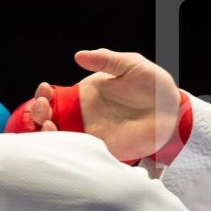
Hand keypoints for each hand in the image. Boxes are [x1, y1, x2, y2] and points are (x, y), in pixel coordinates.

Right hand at [24, 48, 181, 162]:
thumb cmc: (152, 84)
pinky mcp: (105, 149)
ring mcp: (93, 134)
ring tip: (49, 124)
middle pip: (50, 119)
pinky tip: (65, 140)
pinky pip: (81, 155)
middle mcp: (84, 116)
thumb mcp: (128, 64)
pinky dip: (68, 150)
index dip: (43, 95)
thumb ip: (105, 59)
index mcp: (85, 96)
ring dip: (47, 133)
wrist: (172, 108)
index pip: (54, 98)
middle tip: (43, 108)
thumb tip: (79, 56)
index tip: (44, 91)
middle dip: (38, 114)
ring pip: (61, 140)